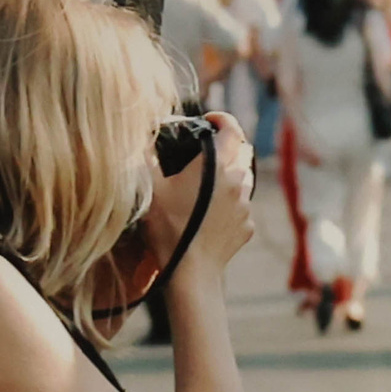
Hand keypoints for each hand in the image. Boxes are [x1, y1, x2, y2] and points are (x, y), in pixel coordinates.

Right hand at [144, 112, 255, 273]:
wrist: (190, 273)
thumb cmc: (168, 229)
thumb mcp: (150, 189)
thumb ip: (147, 158)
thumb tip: (143, 139)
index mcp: (218, 166)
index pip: (232, 129)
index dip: (222, 118)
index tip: (209, 119)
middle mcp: (238, 182)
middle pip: (242, 152)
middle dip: (226, 146)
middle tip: (205, 152)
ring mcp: (245, 206)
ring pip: (244, 179)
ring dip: (229, 175)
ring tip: (207, 184)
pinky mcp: (247, 226)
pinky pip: (242, 206)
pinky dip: (230, 203)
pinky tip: (210, 213)